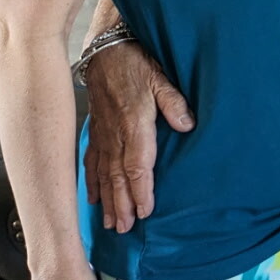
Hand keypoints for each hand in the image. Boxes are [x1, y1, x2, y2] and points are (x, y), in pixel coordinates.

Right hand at [81, 40, 193, 233]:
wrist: (106, 50)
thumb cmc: (136, 64)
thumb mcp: (160, 78)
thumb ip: (174, 103)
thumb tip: (187, 125)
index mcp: (134, 124)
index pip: (137, 165)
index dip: (140, 190)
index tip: (144, 212)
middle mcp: (115, 135)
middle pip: (117, 177)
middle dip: (122, 204)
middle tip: (124, 228)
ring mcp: (103, 134)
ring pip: (103, 174)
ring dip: (107, 200)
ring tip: (110, 223)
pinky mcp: (96, 130)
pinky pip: (91, 161)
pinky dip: (91, 182)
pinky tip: (93, 198)